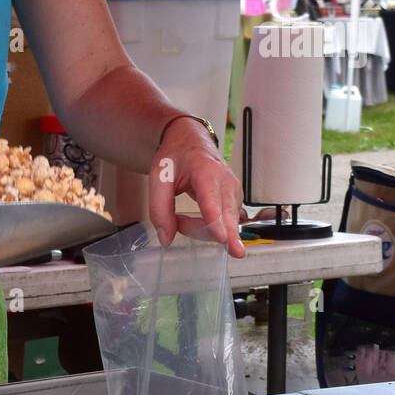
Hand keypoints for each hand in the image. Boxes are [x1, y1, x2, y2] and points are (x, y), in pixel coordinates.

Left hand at [148, 117, 244, 257]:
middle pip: (228, 216)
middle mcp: (226, 182)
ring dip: (201, 230)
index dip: (216, 220)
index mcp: (205, 171)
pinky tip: (195, 220)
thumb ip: (159, 209)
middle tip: (235, 253)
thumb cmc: (176, 158)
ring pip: (224, 224)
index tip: (223, 237)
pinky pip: (224, 225)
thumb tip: (166, 239)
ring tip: (180, 219)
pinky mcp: (235, 202)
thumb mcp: (159, 178)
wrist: (191, 141)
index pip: (211, 199)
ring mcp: (234, 192)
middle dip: (229, 236)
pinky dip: (208, 229)